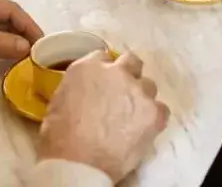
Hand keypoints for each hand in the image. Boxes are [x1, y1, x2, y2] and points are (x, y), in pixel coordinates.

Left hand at [0, 0, 43, 82]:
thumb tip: (27, 47)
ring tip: (32, 61)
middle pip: (7, 22)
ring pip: (0, 36)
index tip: (44, 42)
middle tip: (42, 55)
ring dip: (15, 46)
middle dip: (24, 35)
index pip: (10, 9)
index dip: (28, 24)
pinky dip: (2, 55)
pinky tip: (12, 65)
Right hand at [38, 51, 168, 181]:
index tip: (104, 83)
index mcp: (88, 67)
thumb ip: (79, 86)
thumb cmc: (60, 137)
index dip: (105, 71)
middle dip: (128, 76)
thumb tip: (89, 90)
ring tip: (133, 116)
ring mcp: (138, 91)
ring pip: (148, 86)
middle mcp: (116, 72)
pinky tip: (144, 128)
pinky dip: (154, 117)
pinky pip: (162, 109)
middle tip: (122, 95)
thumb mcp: (60, 100)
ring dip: (141, 97)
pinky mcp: (153, 113)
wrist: (78, 163)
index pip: (103, 57)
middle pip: (131, 62)